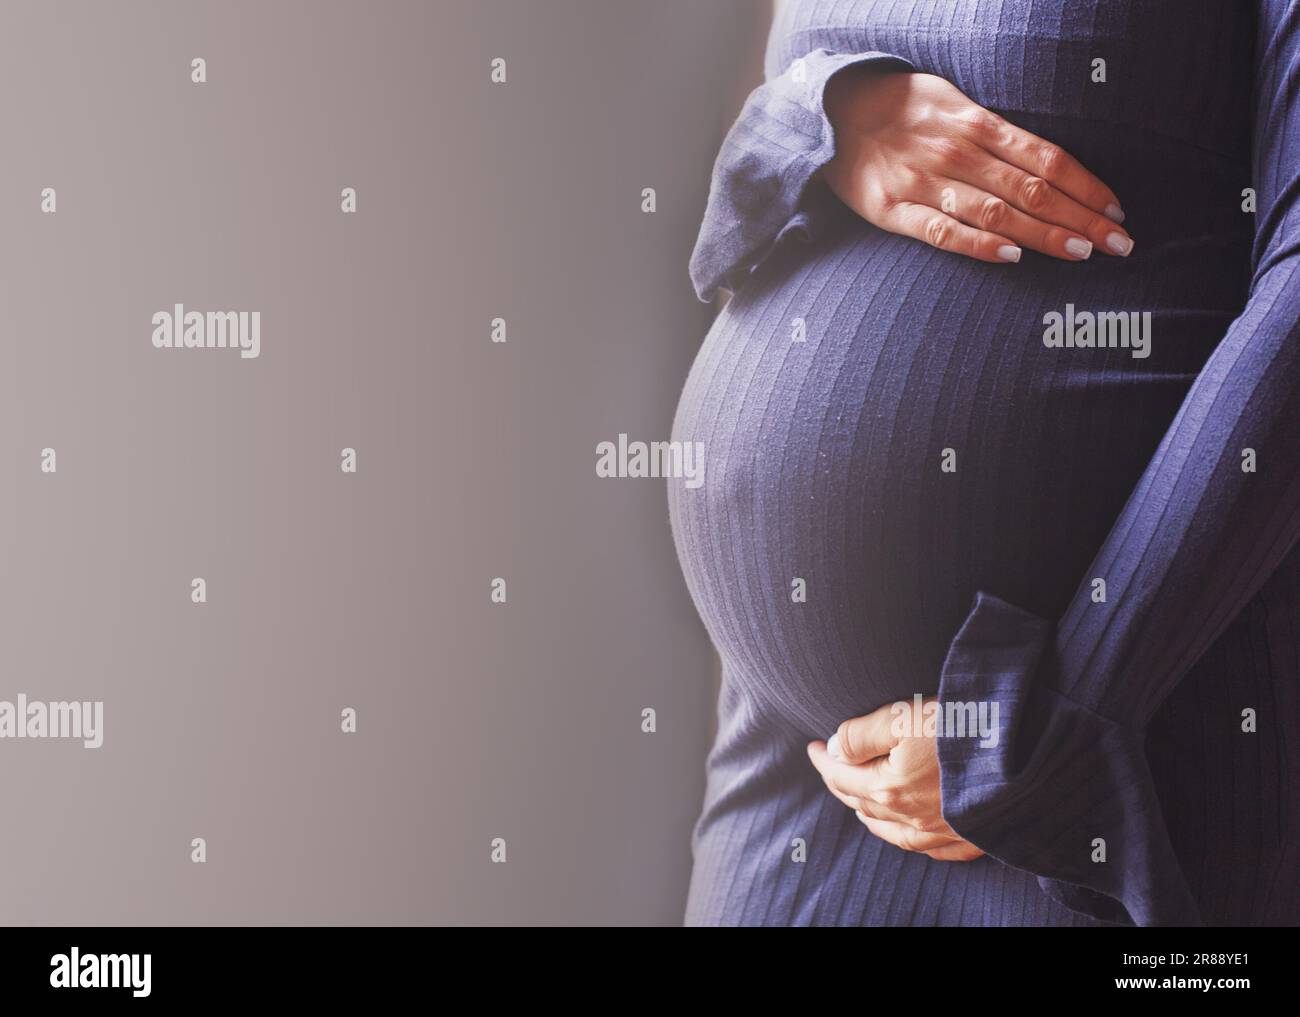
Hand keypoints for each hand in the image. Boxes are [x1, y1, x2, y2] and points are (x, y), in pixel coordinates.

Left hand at [806, 696, 983, 860]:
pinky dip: (910, 839)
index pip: (842, 775)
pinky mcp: (970, 837)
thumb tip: (835, 748)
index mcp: (891, 787)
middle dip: (841, 784)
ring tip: (858, 802)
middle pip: (863, 803)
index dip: (823, 760)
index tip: (812, 746)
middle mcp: (912, 817)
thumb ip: (862, 733)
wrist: (1031, 755)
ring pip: (892, 831)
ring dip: (870, 814)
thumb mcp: (904, 716)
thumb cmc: (967, 728)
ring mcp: (942, 832)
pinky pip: (930, 849)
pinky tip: (909, 833)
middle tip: (830, 766)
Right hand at [820, 66, 1132, 263]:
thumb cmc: (899, 108)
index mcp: (976, 124)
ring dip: (1044, 234)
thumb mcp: (952, 101)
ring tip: (1082, 253)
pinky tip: (1012, 256)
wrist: (831, 110)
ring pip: (996, 212)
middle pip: (1032, 190)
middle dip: (1081, 217)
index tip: (1117, 210)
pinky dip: (978, 244)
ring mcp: (924, 182)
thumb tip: (1045, 167)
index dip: (1086, 185)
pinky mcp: (892, 209)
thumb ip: (993, 134)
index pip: (1046, 159)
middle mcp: (957, 152)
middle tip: (1120, 244)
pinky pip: (941, 231)